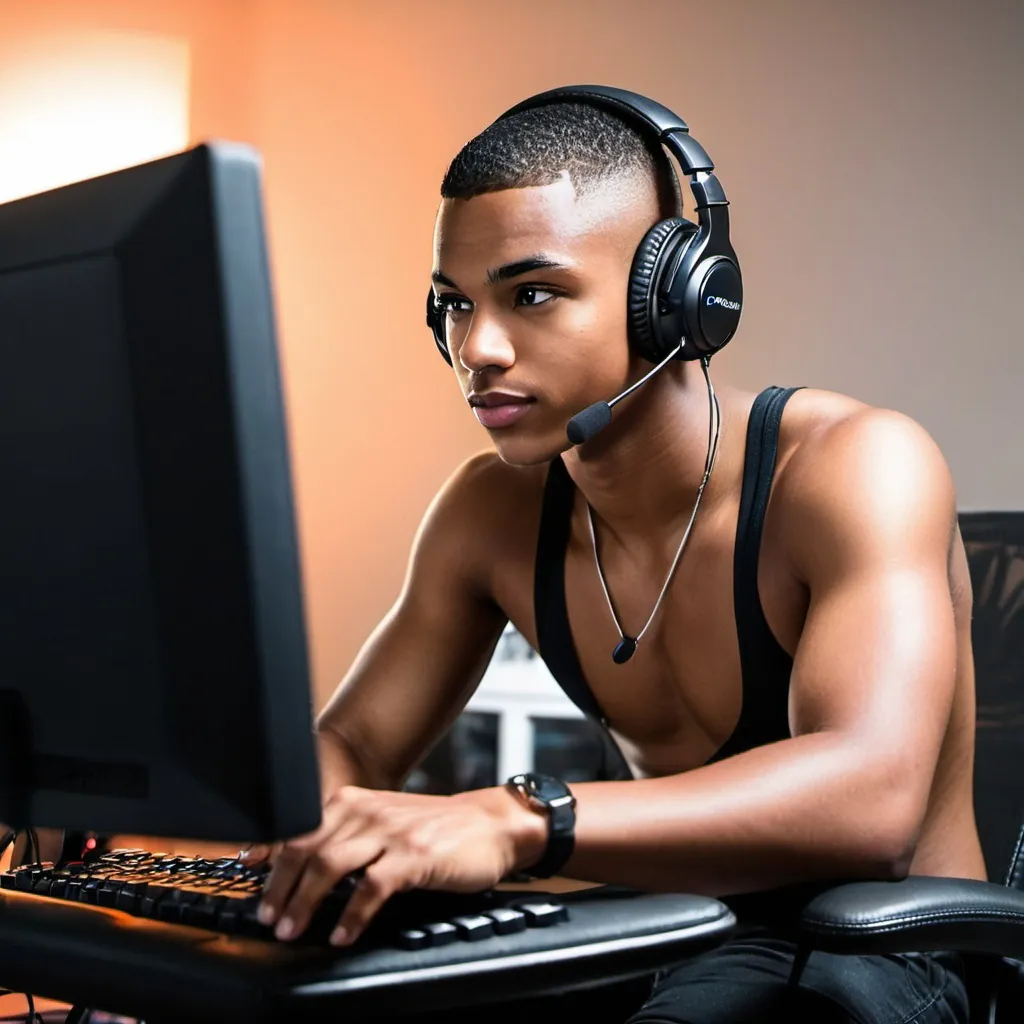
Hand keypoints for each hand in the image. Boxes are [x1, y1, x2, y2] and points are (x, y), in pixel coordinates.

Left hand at [245, 785, 546, 945]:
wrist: (490, 824)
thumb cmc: (436, 828)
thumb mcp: (386, 820)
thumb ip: (346, 834)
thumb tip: (300, 861)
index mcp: (356, 801)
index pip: (299, 825)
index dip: (269, 852)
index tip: (246, 873)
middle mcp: (368, 811)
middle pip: (306, 847)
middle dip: (278, 886)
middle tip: (267, 917)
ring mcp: (391, 832)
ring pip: (330, 864)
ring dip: (303, 901)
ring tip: (290, 929)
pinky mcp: (415, 857)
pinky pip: (371, 888)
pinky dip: (350, 915)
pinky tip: (341, 934)